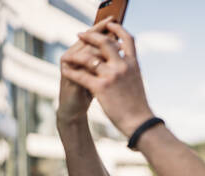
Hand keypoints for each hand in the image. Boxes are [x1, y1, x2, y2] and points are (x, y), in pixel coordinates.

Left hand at [61, 21, 153, 136]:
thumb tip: (124, 61)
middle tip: (81, 35)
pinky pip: (81, 75)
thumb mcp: (137, 81)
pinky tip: (65, 70)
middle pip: (105, 42)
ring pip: (88, 58)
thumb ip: (129, 69)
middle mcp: (123, 66)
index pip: (127, 39)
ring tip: (68, 56)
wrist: (139, 122)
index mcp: (133, 64)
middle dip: (91, 36)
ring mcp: (111, 76)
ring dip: (75, 56)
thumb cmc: (138, 105)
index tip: (108, 24)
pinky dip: (71, 72)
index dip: (117, 29)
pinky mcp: (101, 87)